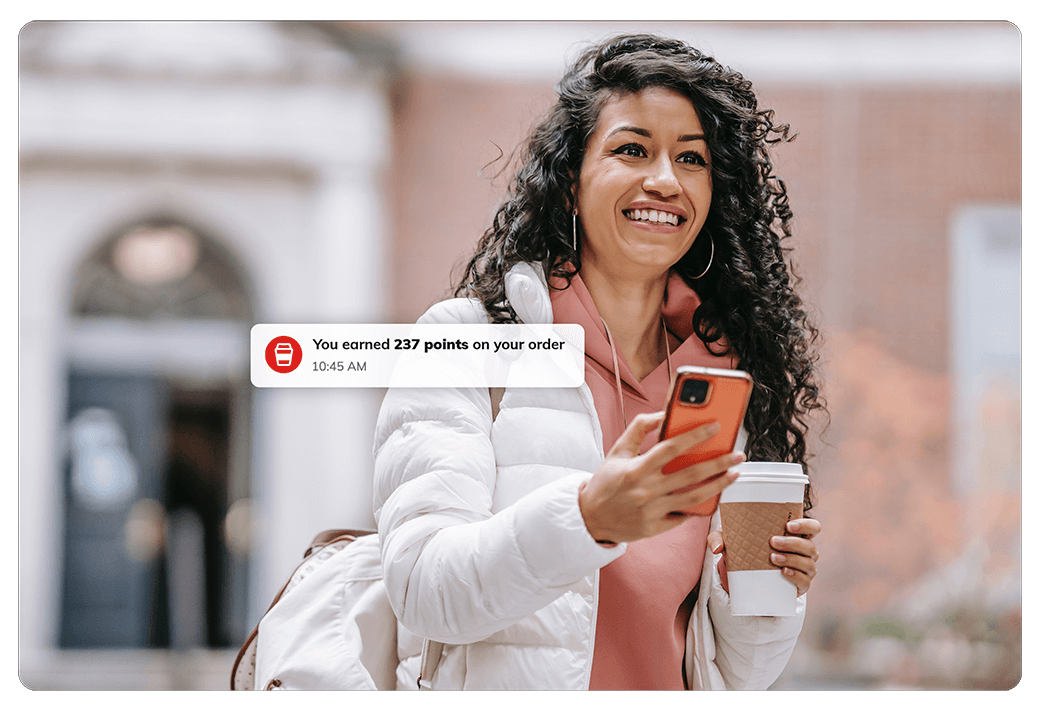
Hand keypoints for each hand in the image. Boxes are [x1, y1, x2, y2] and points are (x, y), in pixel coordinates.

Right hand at [579, 412, 743, 544]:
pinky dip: (698, 506)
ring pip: (694, 498)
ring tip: (734, 474)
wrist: (589, 518)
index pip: (671, 448)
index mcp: (636, 468)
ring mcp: (653, 512)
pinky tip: (712, 496)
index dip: (695, 436)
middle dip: (718, 462)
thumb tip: (663, 414)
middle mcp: (646, 490)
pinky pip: (683, 516)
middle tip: (737, 454)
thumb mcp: (617, 451)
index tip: (715, 426)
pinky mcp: (655, 528)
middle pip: (691, 474)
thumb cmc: (605, 482)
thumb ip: (639, 429)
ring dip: (718, 486)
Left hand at [707, 517, 820, 596]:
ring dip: (792, 559)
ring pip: (809, 563)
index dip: (805, 524)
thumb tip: (717, 547)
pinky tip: (783, 572)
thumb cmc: (748, 550)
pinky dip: (796, 576)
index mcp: (796, 535)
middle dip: (793, 542)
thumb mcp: (733, 542)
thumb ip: (720, 538)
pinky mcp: (801, 585)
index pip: (813, 527)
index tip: (788, 524)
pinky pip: (805, 581)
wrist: (752, 577)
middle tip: (773, 542)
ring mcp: (806, 569)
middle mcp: (806, 551)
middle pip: (810, 545)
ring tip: (773, 558)